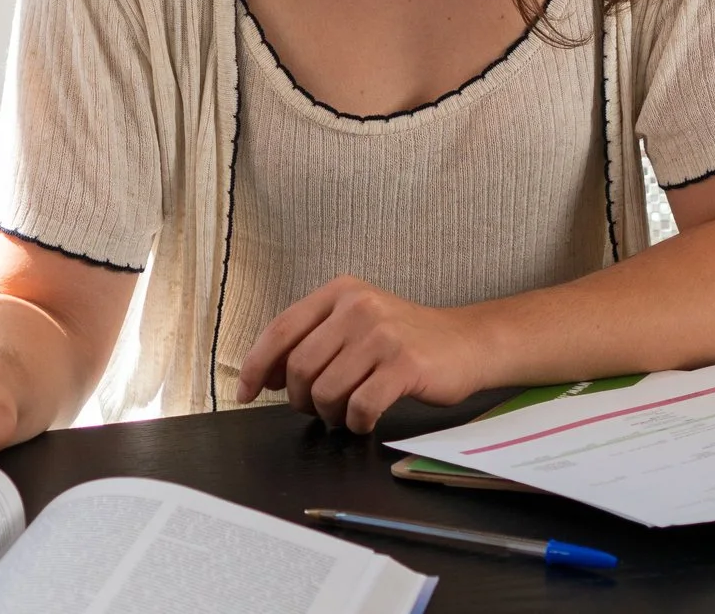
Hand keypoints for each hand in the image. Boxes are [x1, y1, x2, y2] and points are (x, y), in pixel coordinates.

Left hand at [236, 276, 490, 432]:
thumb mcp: (357, 323)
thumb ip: (315, 339)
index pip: (281, 329)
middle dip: (301, 399)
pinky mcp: (405, 365)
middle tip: (317, 408)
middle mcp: (358, 307)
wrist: (468, 343)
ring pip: (327, 391)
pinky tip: (366, 419)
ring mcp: (383, 335)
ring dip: (330, 414)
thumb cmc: (406, 340)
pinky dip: (357, 422)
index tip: (246, 392)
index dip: (256, 365)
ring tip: (346, 413)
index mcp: (340, 292)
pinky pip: (360, 407)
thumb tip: (268, 375)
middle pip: (301, 367)